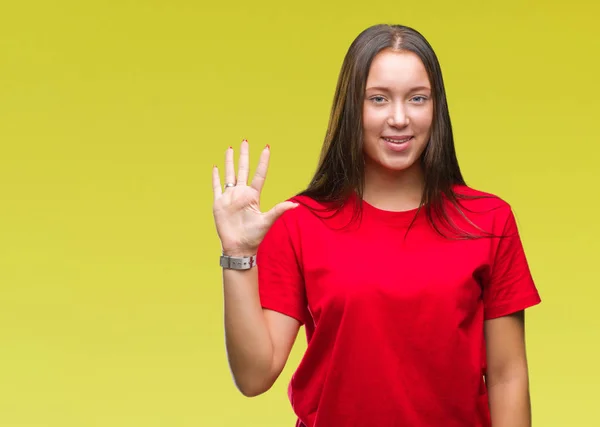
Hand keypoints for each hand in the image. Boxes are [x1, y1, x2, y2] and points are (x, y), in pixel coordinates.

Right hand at [212, 140, 298, 255]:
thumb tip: (295, 205)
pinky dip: (215, 177)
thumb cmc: (254, 237)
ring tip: (230, 148)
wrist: (238, 247)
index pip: (259, 174)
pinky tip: (216, 167)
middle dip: (244, 156)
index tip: (266, 148)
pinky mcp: (219, 203)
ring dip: (229, 162)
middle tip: (245, 141)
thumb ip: (279, 210)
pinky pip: (216, 187)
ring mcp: (230, 197)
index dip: (262, 161)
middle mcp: (241, 194)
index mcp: (253, 196)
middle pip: (243, 170)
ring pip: (229, 174)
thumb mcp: (267, 221)